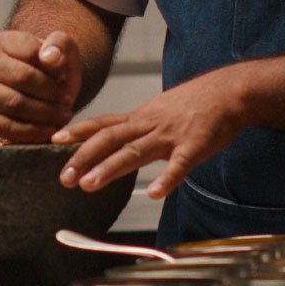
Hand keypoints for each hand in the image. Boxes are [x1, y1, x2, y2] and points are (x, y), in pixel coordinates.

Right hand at [0, 29, 81, 142]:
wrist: (46, 91)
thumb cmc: (54, 69)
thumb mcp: (65, 51)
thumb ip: (61, 44)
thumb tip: (48, 57)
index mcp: (5, 41)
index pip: (29, 50)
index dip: (52, 66)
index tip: (65, 76)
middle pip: (22, 77)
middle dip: (50, 91)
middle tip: (68, 102)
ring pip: (14, 102)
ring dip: (44, 112)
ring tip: (63, 116)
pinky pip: (6, 126)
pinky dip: (32, 131)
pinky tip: (50, 129)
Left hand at [53, 69, 247, 198]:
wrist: (231, 91)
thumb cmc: (196, 105)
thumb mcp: (159, 111)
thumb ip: (138, 128)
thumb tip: (115, 143)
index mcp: (142, 118)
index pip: (103, 124)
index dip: (78, 131)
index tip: (53, 139)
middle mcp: (150, 124)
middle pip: (110, 138)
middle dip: (84, 157)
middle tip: (64, 177)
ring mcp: (171, 135)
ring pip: (135, 151)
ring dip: (110, 168)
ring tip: (89, 184)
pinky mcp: (196, 146)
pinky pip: (179, 164)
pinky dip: (166, 179)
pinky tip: (153, 194)